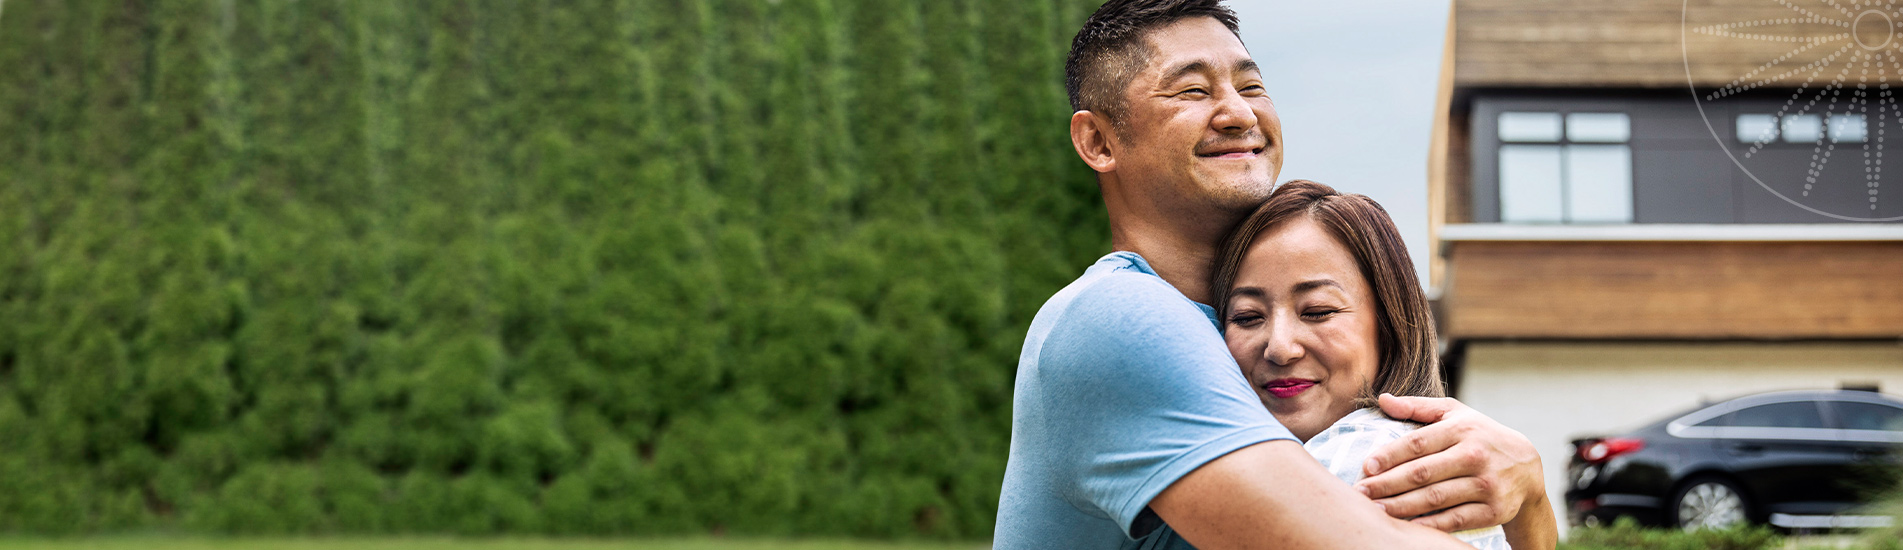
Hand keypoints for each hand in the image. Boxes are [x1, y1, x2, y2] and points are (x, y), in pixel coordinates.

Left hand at [1353, 394, 1546, 533]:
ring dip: (1401, 506)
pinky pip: (1455, 519)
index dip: (1389, 456)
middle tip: (1360, 493)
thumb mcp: (1455, 413)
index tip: (1366, 467)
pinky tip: (1406, 526)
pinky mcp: (1494, 510)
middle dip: (1387, 484)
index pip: (1417, 443)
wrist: (1527, 468)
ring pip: (1435, 499)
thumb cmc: (1480, 437)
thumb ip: (1419, 407)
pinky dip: (1429, 525)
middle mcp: (1475, 456)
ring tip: (1376, 509)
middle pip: (1422, 474)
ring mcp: (1486, 485)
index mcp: (1461, 429)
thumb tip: (1383, 399)